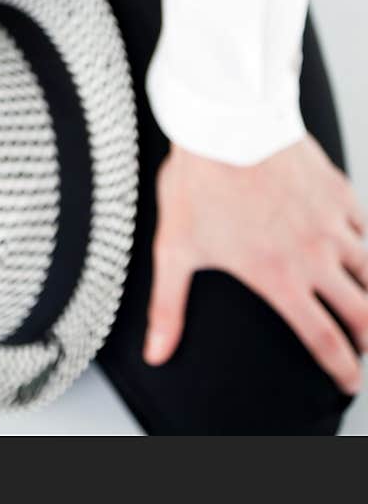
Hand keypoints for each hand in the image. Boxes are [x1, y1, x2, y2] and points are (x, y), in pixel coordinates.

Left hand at [143, 134, 367, 395]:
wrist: (225, 120)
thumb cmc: (199, 180)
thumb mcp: (175, 247)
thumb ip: (168, 307)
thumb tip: (156, 352)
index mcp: (280, 277)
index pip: (325, 340)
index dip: (342, 370)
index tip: (348, 383)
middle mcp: (315, 254)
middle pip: (362, 313)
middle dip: (365, 338)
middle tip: (361, 345)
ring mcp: (331, 221)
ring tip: (360, 300)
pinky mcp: (337, 189)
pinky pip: (363, 226)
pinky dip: (361, 242)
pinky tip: (353, 245)